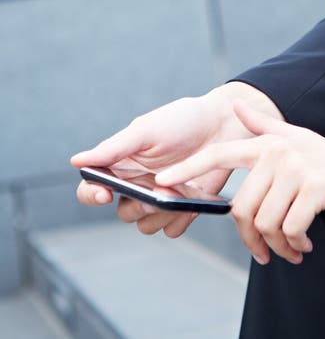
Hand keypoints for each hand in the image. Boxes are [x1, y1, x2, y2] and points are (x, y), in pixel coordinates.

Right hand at [70, 83, 283, 238]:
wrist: (224, 124)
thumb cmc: (182, 120)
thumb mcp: (147, 129)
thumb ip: (114, 148)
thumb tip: (76, 161)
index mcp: (122, 164)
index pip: (92, 189)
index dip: (92, 195)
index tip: (106, 193)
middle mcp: (138, 185)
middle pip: (123, 212)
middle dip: (137, 205)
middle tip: (155, 191)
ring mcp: (161, 198)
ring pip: (145, 225)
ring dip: (159, 215)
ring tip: (178, 195)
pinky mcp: (183, 208)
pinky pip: (171, 229)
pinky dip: (179, 219)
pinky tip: (191, 202)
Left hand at [155, 99, 324, 264]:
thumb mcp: (298, 139)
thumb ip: (264, 126)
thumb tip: (237, 102)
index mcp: (269, 142)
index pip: (220, 153)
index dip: (189, 169)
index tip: (162, 185)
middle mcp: (279, 151)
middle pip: (242, 208)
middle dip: (252, 239)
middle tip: (266, 252)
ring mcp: (297, 168)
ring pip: (265, 223)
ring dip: (277, 246)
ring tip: (292, 247)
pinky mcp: (316, 188)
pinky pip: (289, 228)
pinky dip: (294, 244)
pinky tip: (305, 244)